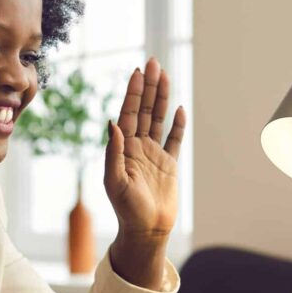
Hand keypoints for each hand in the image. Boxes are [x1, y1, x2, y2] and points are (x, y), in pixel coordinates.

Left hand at [105, 57, 185, 286]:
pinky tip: (179, 108)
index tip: (138, 72)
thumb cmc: (126, 209)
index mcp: (123, 148)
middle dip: (148, 87)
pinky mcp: (169, 165)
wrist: (146, 230)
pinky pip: (174, 140)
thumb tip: (112, 124)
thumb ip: (113, 152)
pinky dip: (178, 125)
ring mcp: (154, 154)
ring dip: (162, 97)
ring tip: (165, 75)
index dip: (133, 93)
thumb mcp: (114, 181)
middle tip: (153, 62)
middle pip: (145, 110)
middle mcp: (137, 147)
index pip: (129, 114)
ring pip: (159, 119)